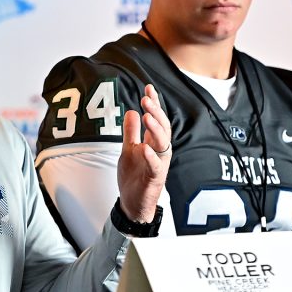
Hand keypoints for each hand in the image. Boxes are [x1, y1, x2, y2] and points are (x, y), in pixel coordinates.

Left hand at [117, 84, 170, 222]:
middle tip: (146, 99)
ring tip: (146, 116)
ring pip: (162, 143)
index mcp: (154, 142)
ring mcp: (159, 163)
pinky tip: (145, 146)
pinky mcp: (155, 178)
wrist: (133, 203)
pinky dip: (151, 156)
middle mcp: (160, 151)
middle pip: (162, 127)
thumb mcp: (128, 150)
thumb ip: (130, 132)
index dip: (154, 104)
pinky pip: (156, 165)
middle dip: (155, 111)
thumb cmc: (133, 176)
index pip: (156, 119)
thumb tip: (130, 110)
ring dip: (154, 128)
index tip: (148, 88)